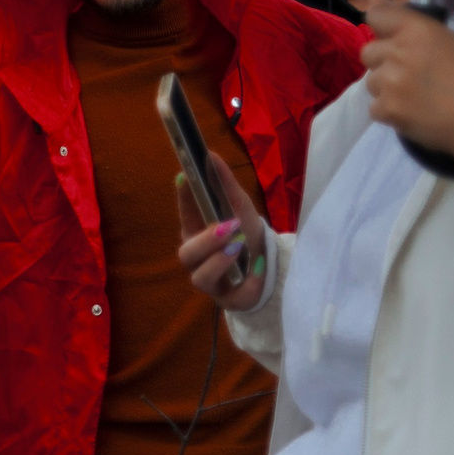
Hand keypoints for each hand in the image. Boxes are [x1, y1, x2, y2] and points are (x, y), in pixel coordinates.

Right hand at [175, 165, 268, 311]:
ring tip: (238, 246)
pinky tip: (258, 267)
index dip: (184, 199)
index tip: (186, 177)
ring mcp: (212, 282)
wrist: (269, 264)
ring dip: (219, 261)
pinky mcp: (231, 300)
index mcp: (196, 232)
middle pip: (186, 254)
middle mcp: (198, 259)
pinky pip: (235, 296)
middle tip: (229, 226)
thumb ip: (224, 183)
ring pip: (201, 278)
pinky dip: (249, 281)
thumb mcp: (239, 206)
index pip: (185, 216)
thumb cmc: (245, 232)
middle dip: (205, 241)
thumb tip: (210, 154)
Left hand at [361, 2, 453, 182]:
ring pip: (370, 82)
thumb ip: (417, 30)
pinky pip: (375, 108)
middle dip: (382, 62)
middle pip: (367, 52)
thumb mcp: (453, 41)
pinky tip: (412, 113)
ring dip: (385, 89)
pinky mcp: (388, 109)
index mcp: (417, 30)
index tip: (388, 38)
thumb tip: (388, 20)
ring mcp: (390, 82)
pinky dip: (389, 112)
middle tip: (405, 73)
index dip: (380, 28)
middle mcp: (398, 52)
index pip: (376, 15)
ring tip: (413, 97)